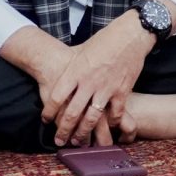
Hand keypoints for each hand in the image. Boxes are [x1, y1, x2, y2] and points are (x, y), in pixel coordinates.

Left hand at [39, 18, 156, 147]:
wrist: (130, 34)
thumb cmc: (104, 41)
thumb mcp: (81, 52)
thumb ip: (71, 69)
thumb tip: (57, 81)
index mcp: (76, 70)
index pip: (56, 96)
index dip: (49, 111)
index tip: (45, 120)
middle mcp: (89, 81)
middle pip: (72, 112)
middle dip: (64, 130)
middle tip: (59, 141)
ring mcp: (106, 87)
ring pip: (92, 118)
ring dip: (84, 133)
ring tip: (79, 141)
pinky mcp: (122, 90)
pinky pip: (115, 113)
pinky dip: (111, 123)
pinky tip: (108, 127)